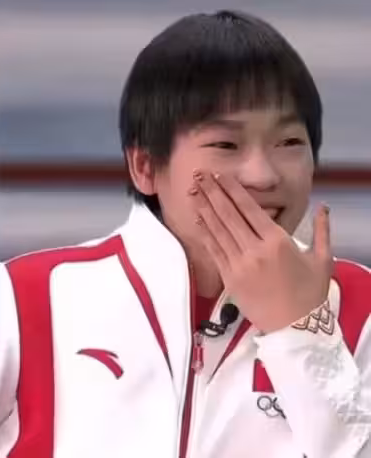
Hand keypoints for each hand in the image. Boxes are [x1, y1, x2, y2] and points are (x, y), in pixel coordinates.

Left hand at [189, 171, 332, 332]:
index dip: (232, 190)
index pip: (249, 209)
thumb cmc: (310, 293)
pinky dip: (204, 232)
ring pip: (217, 230)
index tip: (220, 176)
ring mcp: (239, 264)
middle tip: (199, 174)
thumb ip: (322, 230)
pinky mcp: (228, 278)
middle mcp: (255, 250)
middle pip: (228, 215)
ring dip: (204, 208)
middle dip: (212, 192)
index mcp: (278, 242)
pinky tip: (197, 219)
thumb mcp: (323, 259)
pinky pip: (213, 250)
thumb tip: (324, 206)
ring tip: (192, 190)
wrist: (295, 327)